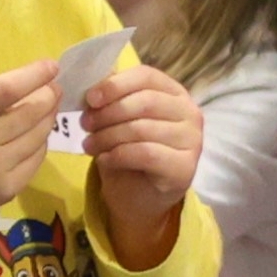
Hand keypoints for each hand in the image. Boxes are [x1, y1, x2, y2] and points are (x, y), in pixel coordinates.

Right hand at [0, 61, 59, 227]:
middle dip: (49, 96)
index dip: (35, 75)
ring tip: (47, 110)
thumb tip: (38, 84)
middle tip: (54, 89)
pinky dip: (40, 144)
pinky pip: (37, 159)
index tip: (52, 67)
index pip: (7, 89)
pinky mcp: (6, 190)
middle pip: (31, 113)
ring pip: (39, 136)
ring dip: (48, 119)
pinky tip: (35, 137)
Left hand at [81, 65, 201, 269]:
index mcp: (175, 94)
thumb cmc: (130, 155)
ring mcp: (192, 140)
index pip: (148, 76)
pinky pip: (145, 153)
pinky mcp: (184, 167)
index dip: (116, 84)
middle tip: (84, 124)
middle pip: (145, 102)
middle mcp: (190, 112)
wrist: (141, 200)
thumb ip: (114, 101)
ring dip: (107, 136)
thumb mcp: (121, 122)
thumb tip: (93, 83)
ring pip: (142, 128)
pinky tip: (104, 160)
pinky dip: (118, 155)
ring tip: (88, 144)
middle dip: (108, 113)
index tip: (90, 98)